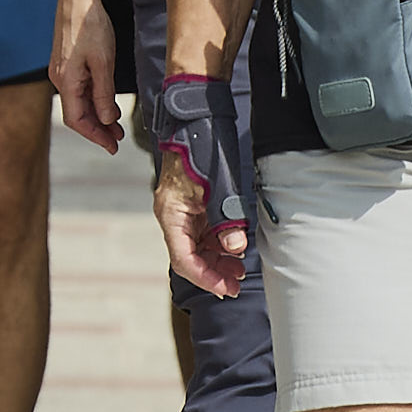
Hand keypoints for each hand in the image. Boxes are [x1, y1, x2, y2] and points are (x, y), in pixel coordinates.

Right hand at [51, 0, 121, 149]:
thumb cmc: (90, 25)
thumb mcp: (103, 62)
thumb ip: (104, 93)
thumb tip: (107, 119)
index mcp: (66, 81)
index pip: (77, 120)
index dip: (95, 136)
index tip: (112, 146)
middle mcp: (59, 79)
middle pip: (77, 114)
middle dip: (98, 129)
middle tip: (118, 141)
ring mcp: (62, 71)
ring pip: (79, 103)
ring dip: (97, 116)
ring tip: (116, 127)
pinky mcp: (67, 64)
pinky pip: (79, 90)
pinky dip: (94, 101)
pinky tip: (106, 104)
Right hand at [148, 100, 244, 298]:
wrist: (195, 123)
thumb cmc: (201, 151)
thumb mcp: (218, 187)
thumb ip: (227, 220)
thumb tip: (236, 248)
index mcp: (170, 214)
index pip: (183, 259)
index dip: (205, 277)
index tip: (226, 288)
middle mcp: (172, 217)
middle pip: (189, 257)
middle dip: (213, 273)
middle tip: (238, 284)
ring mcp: (182, 212)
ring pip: (197, 248)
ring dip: (217, 261)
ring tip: (240, 269)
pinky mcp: (192, 207)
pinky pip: (203, 234)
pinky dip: (219, 245)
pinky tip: (235, 248)